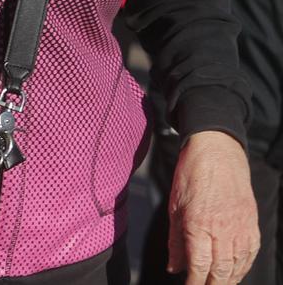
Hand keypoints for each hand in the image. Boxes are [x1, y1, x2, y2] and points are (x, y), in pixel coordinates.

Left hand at [167, 131, 259, 283]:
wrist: (218, 154)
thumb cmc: (191, 176)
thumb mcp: (174, 207)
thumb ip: (175, 241)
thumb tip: (173, 268)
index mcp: (199, 225)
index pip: (199, 266)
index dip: (194, 283)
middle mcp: (223, 230)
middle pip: (221, 271)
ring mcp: (241, 229)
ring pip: (237, 266)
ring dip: (228, 280)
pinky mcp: (252, 225)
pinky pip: (250, 255)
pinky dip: (243, 268)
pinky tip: (235, 273)